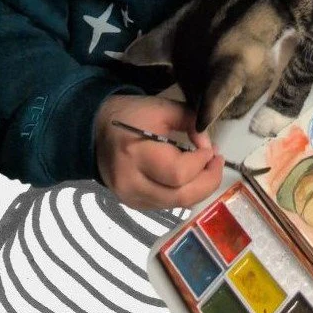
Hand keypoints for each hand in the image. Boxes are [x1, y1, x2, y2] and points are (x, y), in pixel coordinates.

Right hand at [94, 94, 223, 209]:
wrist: (95, 131)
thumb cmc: (132, 116)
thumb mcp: (163, 107)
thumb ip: (191, 122)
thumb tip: (209, 145)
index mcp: (136, 155)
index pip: (179, 173)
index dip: (202, 162)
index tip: (210, 147)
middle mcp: (131, 183)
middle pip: (181, 196)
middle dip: (209, 180)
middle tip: (218, 161)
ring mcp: (130, 197)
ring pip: (177, 204)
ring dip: (200, 188)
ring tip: (207, 167)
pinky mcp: (133, 204)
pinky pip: (168, 205)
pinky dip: (186, 192)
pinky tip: (191, 176)